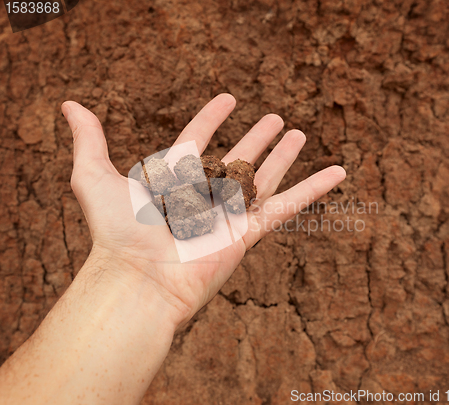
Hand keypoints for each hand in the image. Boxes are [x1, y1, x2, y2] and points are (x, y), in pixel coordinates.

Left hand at [62, 94, 345, 328]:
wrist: (139, 279)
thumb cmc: (115, 232)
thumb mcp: (93, 177)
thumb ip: (88, 140)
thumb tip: (69, 105)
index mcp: (174, 179)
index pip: (197, 138)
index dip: (212, 116)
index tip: (229, 98)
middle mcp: (204, 195)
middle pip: (238, 158)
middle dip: (257, 138)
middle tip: (276, 118)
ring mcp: (229, 213)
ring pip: (264, 177)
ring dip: (284, 155)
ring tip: (299, 131)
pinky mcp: (250, 231)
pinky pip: (288, 205)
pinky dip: (314, 189)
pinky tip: (338, 171)